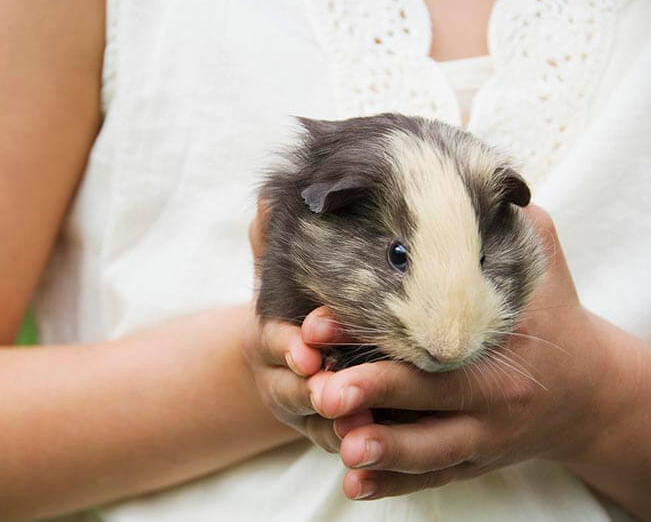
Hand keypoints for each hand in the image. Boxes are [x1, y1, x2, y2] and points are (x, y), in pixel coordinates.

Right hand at [244, 200, 358, 450]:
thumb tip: (269, 198)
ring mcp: (307, 411)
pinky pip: (344, 445)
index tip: (307, 347)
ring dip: (339, 426)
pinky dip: (359, 450)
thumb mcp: (280, 269)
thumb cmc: (297, 298)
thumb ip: (273, 239)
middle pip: (292, 391)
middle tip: (335, 391)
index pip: (273, 342)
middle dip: (313, 390)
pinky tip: (381, 452)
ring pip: (320, 425)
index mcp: (270, 337)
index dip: (288, 345)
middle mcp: (283, 378)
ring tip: (364, 426)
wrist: (298, 351)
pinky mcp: (335, 431)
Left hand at [308, 206, 621, 499]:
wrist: (590, 391)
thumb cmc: (555, 316)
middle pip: (427, 399)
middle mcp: (492, 397)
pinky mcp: (473, 460)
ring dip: (384, 454)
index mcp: (502, 344)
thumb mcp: (542, 263)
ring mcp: (483, 436)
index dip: (371, 334)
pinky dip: (395, 484)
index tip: (318, 326)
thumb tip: (464, 172)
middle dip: (372, 394)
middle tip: (322, 393)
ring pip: (430, 451)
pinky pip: (434, 478)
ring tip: (341, 446)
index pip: (429, 338)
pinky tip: (355, 483)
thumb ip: (505, 226)